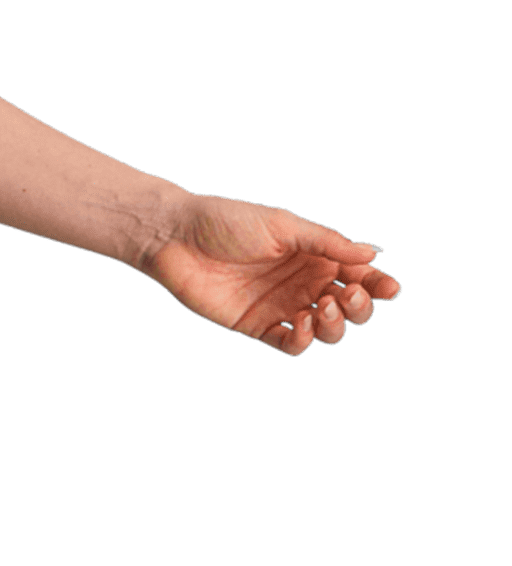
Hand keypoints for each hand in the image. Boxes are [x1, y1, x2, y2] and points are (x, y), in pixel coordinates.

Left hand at [142, 193, 402, 355]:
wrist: (176, 236)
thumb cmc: (226, 221)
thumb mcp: (281, 225)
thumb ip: (326, 242)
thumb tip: (375, 252)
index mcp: (311, 255)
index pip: (356, 275)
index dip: (377, 285)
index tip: (389, 288)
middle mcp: (301, 282)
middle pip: (348, 307)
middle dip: (358, 307)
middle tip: (345, 295)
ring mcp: (281, 306)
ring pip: (326, 331)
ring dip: (335, 325)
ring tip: (320, 308)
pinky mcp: (257, 326)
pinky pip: (292, 344)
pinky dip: (305, 341)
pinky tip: (301, 324)